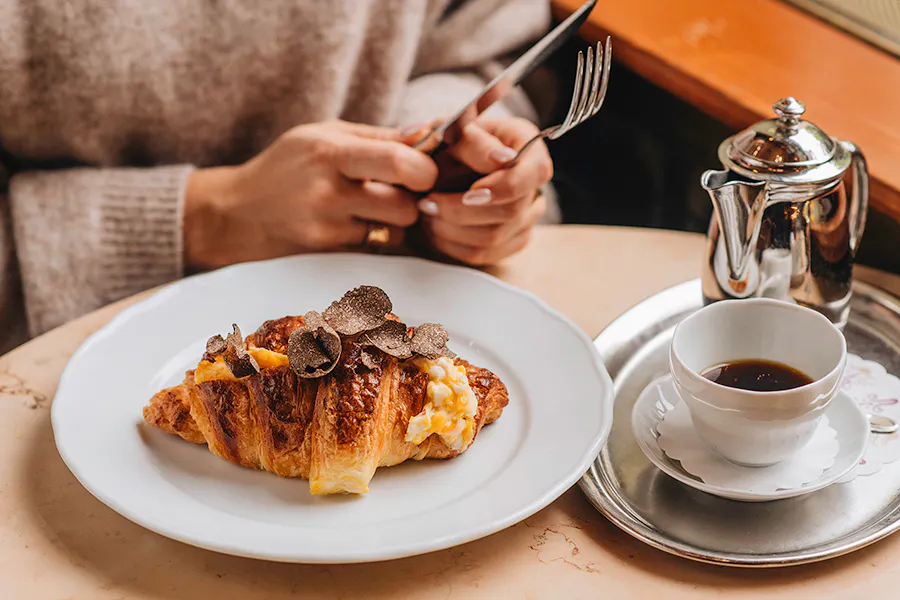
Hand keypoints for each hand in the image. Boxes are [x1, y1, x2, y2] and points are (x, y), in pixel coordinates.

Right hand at [184, 120, 437, 268]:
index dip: (426, 168)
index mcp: (329, 152)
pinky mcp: (327, 253)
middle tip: (402, 189)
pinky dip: (375, 234)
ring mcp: (327, 228)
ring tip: (374, 204)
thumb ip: (380, 137)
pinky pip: (375, 246)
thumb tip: (430, 133)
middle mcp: (328, 193)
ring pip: (395, 231)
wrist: (238, 213)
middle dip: (413, 198)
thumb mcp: (324, 136)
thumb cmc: (288, 166)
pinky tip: (355, 221)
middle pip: (405, 205)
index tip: (426, 168)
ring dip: (396, 219)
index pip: (398, 162)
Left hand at [416, 117, 552, 265]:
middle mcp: (534, 183)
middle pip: (511, 212)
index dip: (502, 189)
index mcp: (528, 146)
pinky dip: (453, 244)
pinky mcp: (511, 239)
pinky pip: (484, 254)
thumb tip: (502, 158)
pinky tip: (434, 227)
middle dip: (463, 212)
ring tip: (427, 212)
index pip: (533, 174)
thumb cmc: (447, 142)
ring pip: (495, 238)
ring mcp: (527, 215)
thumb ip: (475, 142)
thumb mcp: (452, 131)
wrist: (436, 163)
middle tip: (428, 203)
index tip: (469, 194)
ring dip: (452, 229)